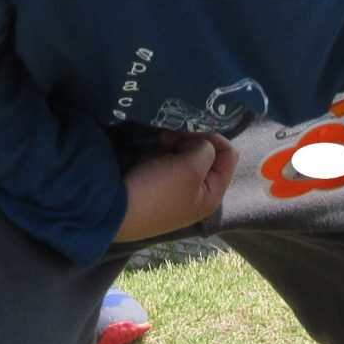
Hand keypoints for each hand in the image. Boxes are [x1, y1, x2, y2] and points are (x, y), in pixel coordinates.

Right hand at [113, 132, 235, 242]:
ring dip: (170, 144)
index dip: (213, 137)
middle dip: (189, 140)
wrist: (114, 210)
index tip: (190, 133)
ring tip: (155, 145)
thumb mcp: (191, 168)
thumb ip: (206, 149)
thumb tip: (200, 143)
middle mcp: (196, 191)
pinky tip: (146, 154)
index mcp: (212, 193)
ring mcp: (174, 187)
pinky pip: (163, 159)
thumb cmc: (158, 191)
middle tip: (169, 137)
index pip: (229, 154)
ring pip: (182, 153)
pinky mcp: (154, 182)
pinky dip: (156, 152)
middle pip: (205, 152)